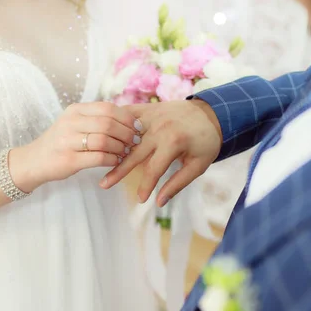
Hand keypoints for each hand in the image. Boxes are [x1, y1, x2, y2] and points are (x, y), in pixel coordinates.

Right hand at [10, 102, 141, 191]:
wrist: (34, 161)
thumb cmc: (61, 142)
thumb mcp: (75, 123)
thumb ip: (96, 119)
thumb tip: (129, 120)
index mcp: (75, 110)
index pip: (107, 108)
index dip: (126, 117)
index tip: (137, 126)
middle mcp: (70, 122)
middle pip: (108, 123)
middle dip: (127, 133)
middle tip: (135, 141)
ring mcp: (68, 141)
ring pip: (104, 140)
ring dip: (120, 147)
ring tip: (125, 152)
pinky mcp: (69, 159)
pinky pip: (99, 157)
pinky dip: (112, 159)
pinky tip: (116, 161)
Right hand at [100, 99, 222, 205]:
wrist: (211, 113)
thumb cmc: (206, 142)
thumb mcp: (198, 166)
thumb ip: (178, 183)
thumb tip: (159, 202)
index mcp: (173, 143)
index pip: (153, 169)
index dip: (145, 186)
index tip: (139, 199)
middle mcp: (159, 128)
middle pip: (133, 153)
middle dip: (118, 171)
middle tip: (104, 185)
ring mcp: (152, 115)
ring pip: (126, 134)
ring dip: (112, 146)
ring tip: (99, 159)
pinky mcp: (148, 108)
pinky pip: (128, 115)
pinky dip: (115, 123)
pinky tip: (103, 132)